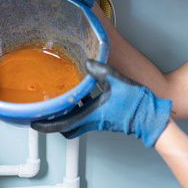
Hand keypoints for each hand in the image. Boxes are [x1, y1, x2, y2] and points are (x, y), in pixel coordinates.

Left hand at [32, 60, 171, 147]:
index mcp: (92, 115)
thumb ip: (99, 70)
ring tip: (61, 99)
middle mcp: (93, 121)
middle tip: (44, 110)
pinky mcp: (106, 118)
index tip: (34, 122)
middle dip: (53, 120)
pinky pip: (87, 114)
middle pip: (66, 125)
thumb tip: (87, 62)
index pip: (62, 124)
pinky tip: (83, 93)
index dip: (46, 124)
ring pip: (76, 120)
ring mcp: (100, 121)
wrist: (153, 116)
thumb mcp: (117, 81)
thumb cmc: (138, 104)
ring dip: (67, 112)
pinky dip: (80, 107)